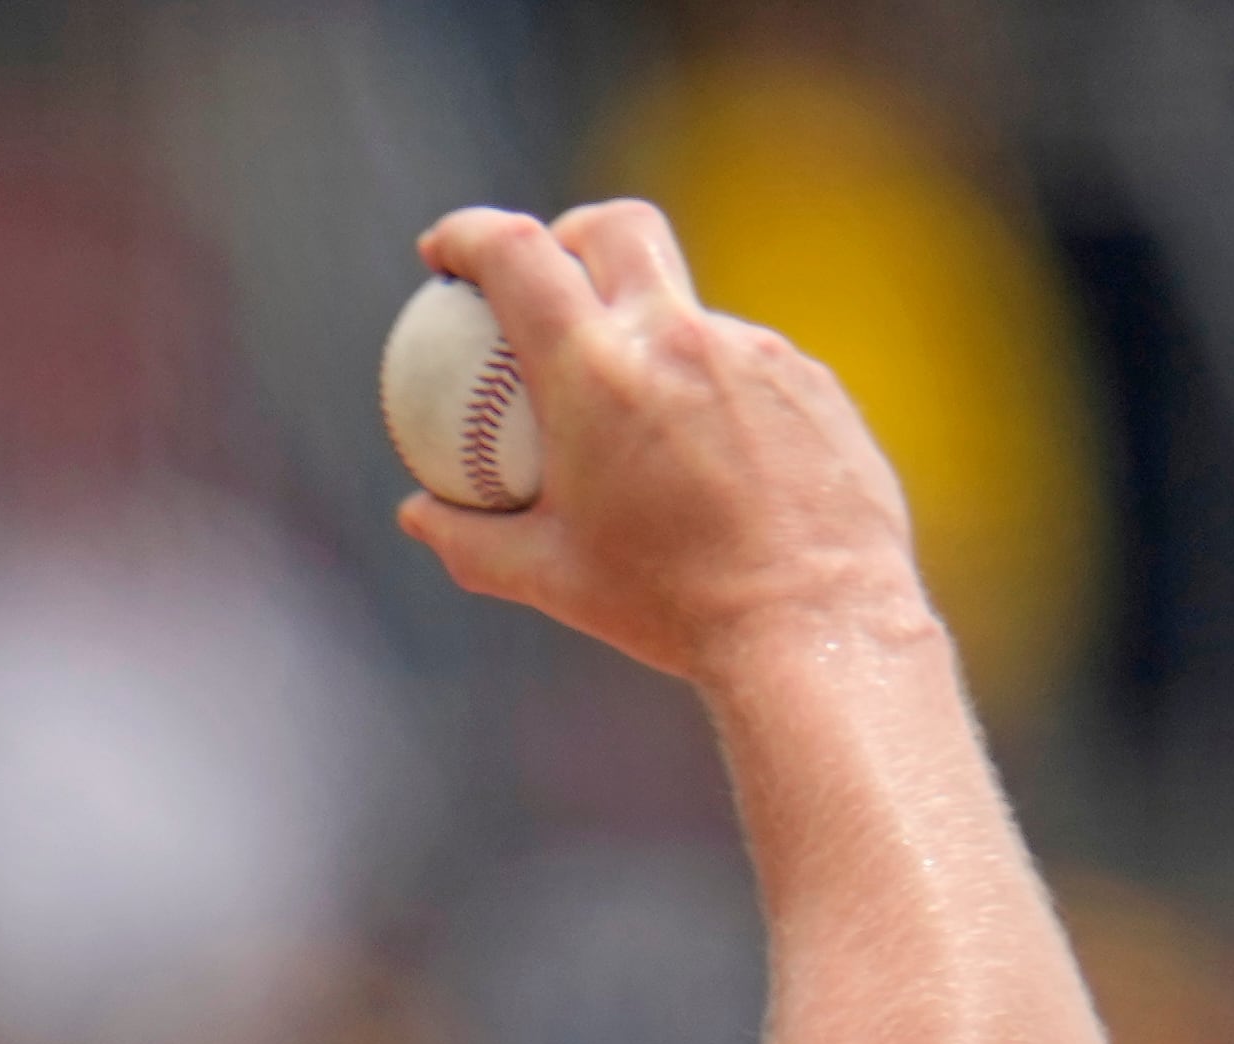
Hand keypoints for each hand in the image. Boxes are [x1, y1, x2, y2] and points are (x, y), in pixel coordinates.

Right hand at [394, 202, 934, 686]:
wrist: (814, 625)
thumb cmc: (671, 606)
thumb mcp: (550, 580)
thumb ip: (470, 539)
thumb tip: (419, 514)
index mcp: (598, 374)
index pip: (520, 254)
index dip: (470, 234)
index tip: (445, 252)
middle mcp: (679, 340)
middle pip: (616, 228)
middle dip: (569, 233)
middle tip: (549, 281)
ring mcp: (757, 352)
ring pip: (686, 309)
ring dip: (649, 336)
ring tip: (639, 421)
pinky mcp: (811, 381)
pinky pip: (744, 363)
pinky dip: (710, 389)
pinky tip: (711, 459)